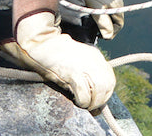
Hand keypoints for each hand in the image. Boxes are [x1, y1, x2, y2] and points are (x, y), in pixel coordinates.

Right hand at [0, 10, 114, 110]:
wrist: (42, 44)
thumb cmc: (56, 55)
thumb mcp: (77, 59)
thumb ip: (87, 72)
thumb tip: (94, 95)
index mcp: (95, 56)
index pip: (110, 77)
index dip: (106, 92)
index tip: (99, 100)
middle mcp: (92, 60)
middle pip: (108, 84)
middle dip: (101, 99)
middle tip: (92, 106)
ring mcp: (83, 66)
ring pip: (99, 90)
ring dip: (93, 103)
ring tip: (85, 105)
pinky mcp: (72, 74)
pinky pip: (84, 94)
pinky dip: (82, 102)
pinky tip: (77, 102)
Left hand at [79, 0, 124, 38]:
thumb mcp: (97, 11)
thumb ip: (104, 24)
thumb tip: (108, 36)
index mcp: (118, 8)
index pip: (119, 25)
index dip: (112, 32)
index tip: (102, 35)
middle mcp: (119, 4)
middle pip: (116, 20)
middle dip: (108, 27)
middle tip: (98, 30)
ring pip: (112, 14)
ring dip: (106, 20)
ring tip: (96, 22)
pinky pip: (108, 7)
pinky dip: (104, 13)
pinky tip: (96, 12)